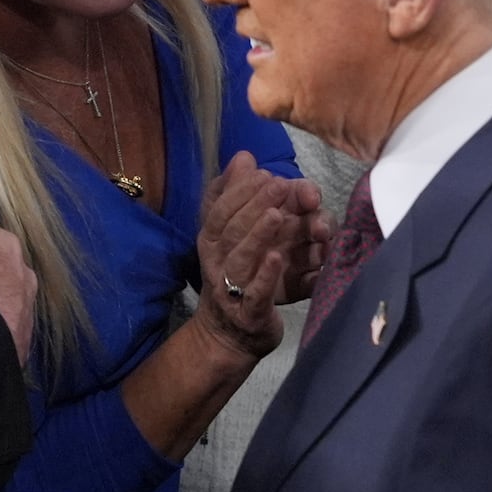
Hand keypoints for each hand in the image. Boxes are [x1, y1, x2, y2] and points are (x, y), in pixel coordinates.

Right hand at [195, 152, 332, 357]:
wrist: (229, 334)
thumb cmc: (234, 273)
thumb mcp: (231, 232)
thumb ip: (236, 194)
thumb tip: (244, 157)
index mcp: (211, 240)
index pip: (220, 210)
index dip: (241, 191)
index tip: (266, 174)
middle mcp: (216, 261)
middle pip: (232, 229)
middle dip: (255, 205)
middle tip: (281, 185)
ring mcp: (231, 288)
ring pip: (242, 258)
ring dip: (258, 235)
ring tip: (278, 215)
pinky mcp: (249, 313)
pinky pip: (256, 292)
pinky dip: (265, 275)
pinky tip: (277, 259)